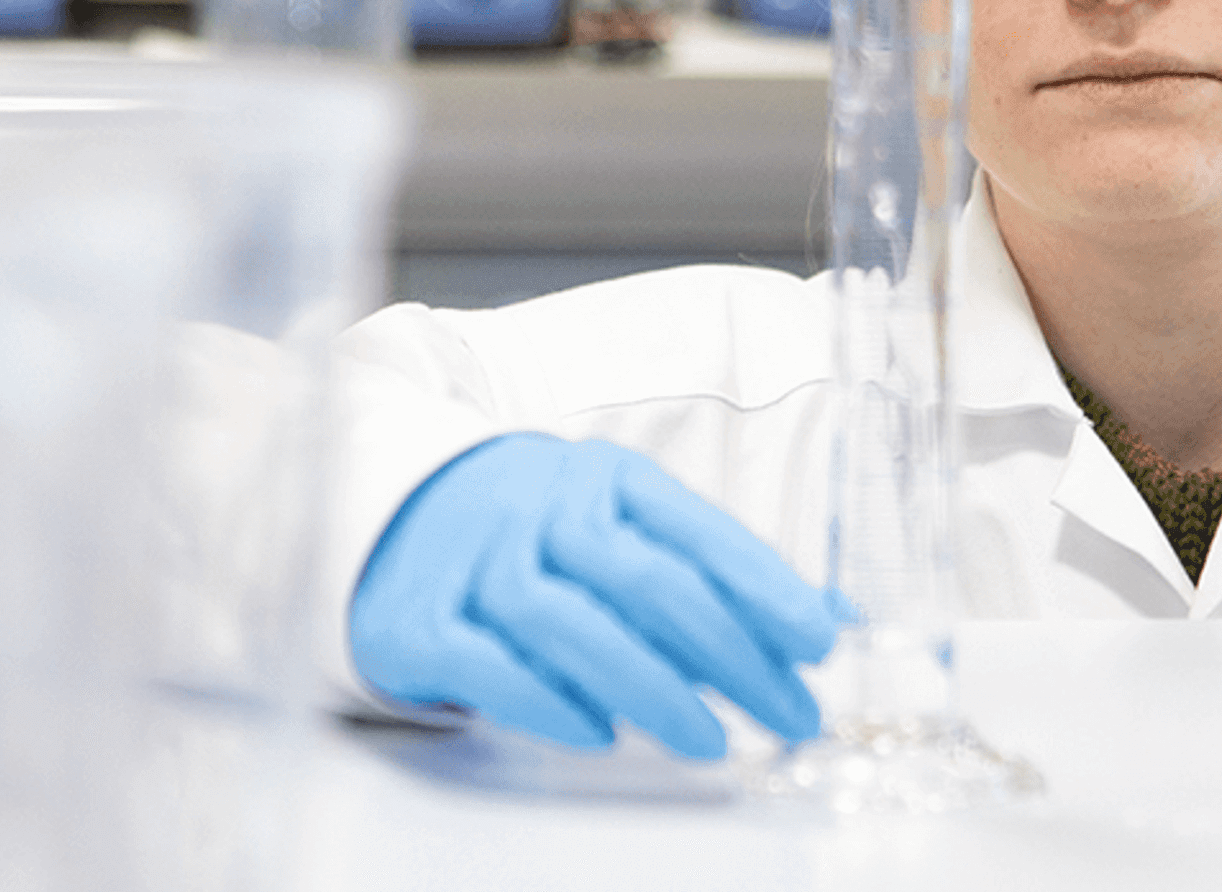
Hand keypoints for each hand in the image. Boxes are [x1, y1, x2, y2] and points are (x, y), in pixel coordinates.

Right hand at [349, 433, 844, 758]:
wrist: (388, 510)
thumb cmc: (532, 532)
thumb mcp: (621, 527)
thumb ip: (715, 576)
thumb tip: (833, 619)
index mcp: (602, 480)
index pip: (695, 531)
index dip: (764, 587)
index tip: (819, 642)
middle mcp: (539, 508)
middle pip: (646, 580)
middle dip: (732, 655)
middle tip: (790, 715)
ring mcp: (474, 562)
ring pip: (572, 623)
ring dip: (652, 687)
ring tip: (710, 741)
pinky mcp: (418, 620)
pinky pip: (489, 665)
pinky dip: (549, 702)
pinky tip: (601, 732)